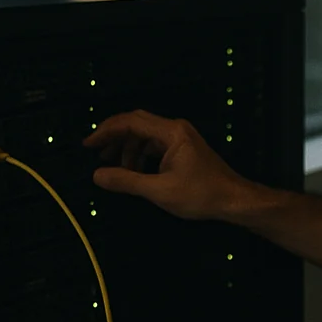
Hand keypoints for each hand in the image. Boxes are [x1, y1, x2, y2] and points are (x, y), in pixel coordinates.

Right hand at [84, 109, 257, 221]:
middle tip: (95, 153)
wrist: (234, 200)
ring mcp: (180, 138)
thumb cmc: (200, 194)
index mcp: (171, 132)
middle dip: (114, 137)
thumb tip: (96, 175)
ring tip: (114, 169)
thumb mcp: (159, 191)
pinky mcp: (182, 149)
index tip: (87, 145)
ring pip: (145, 136)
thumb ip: (126, 181)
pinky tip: (133, 172)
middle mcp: (175, 129)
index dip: (106, 131)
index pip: (131, 121)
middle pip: (137, 124)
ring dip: (127, 149)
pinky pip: (154, 145)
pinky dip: (140, 156)